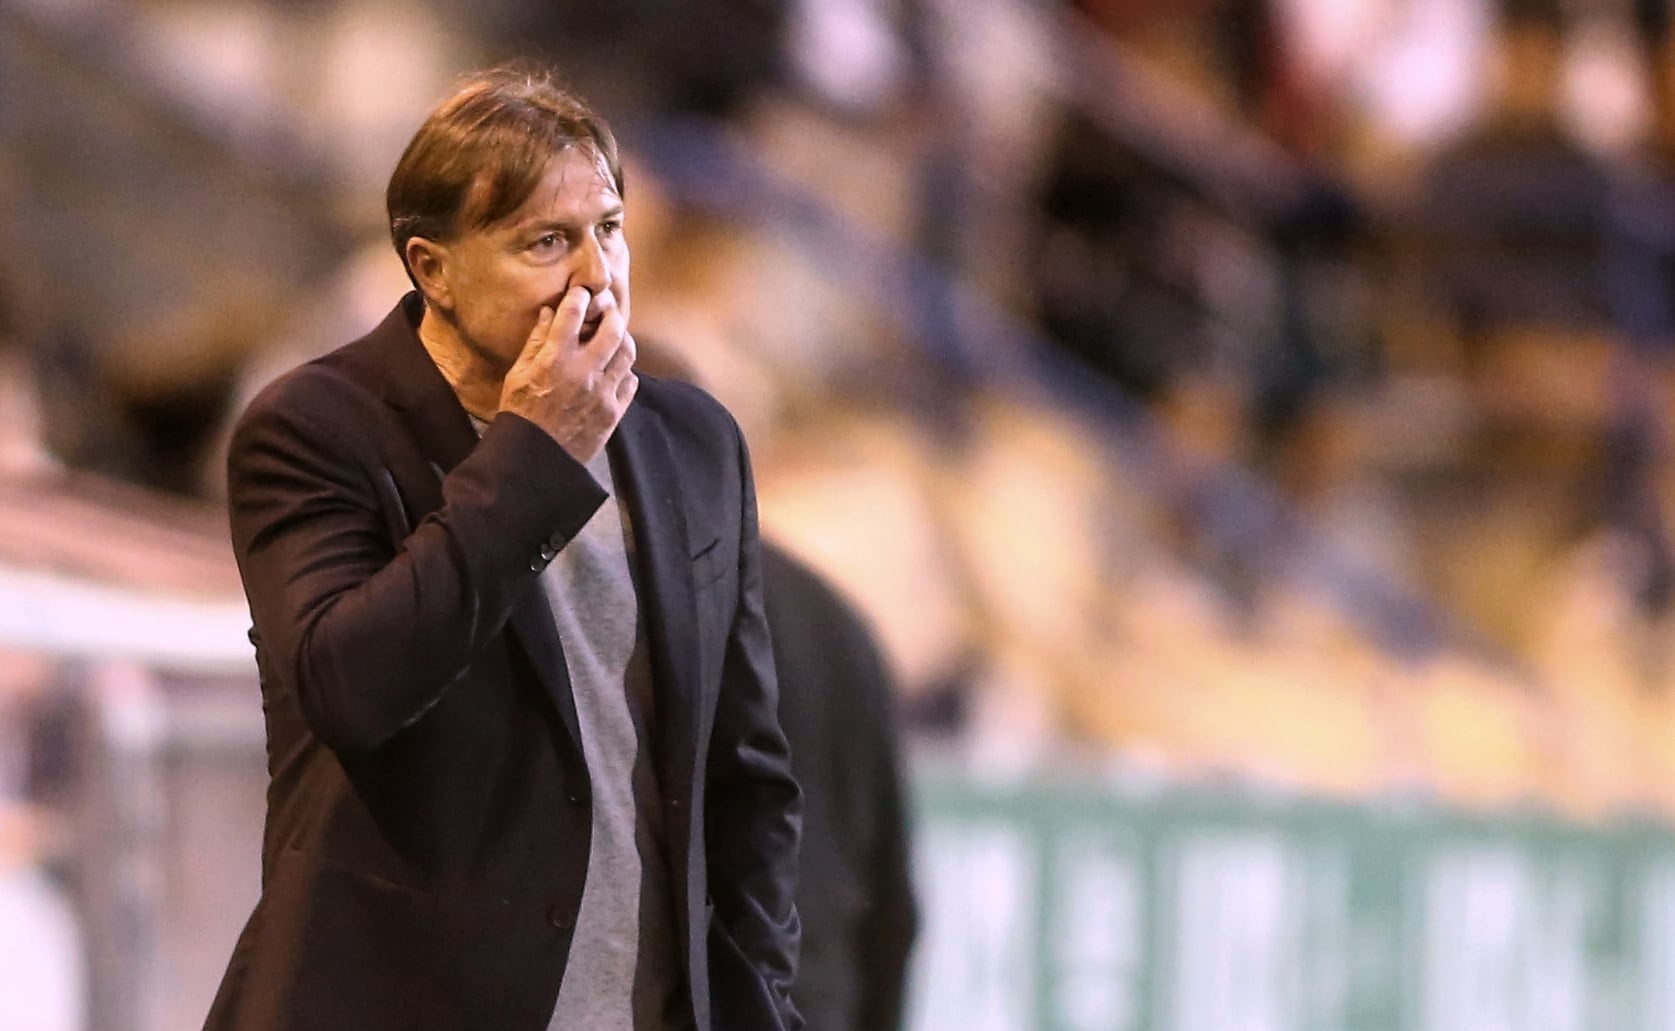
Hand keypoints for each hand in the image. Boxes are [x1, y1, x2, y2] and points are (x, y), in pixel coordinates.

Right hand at [499, 285, 637, 462]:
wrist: (533, 458)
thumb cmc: (520, 413)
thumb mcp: (518, 374)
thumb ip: (536, 342)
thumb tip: (550, 313)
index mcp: (555, 359)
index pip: (574, 313)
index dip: (579, 297)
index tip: (581, 293)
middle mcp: (583, 372)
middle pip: (613, 329)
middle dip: (612, 314)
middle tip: (607, 312)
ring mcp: (602, 393)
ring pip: (627, 354)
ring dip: (622, 341)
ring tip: (614, 340)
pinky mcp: (613, 412)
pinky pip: (631, 382)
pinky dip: (625, 372)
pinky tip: (614, 372)